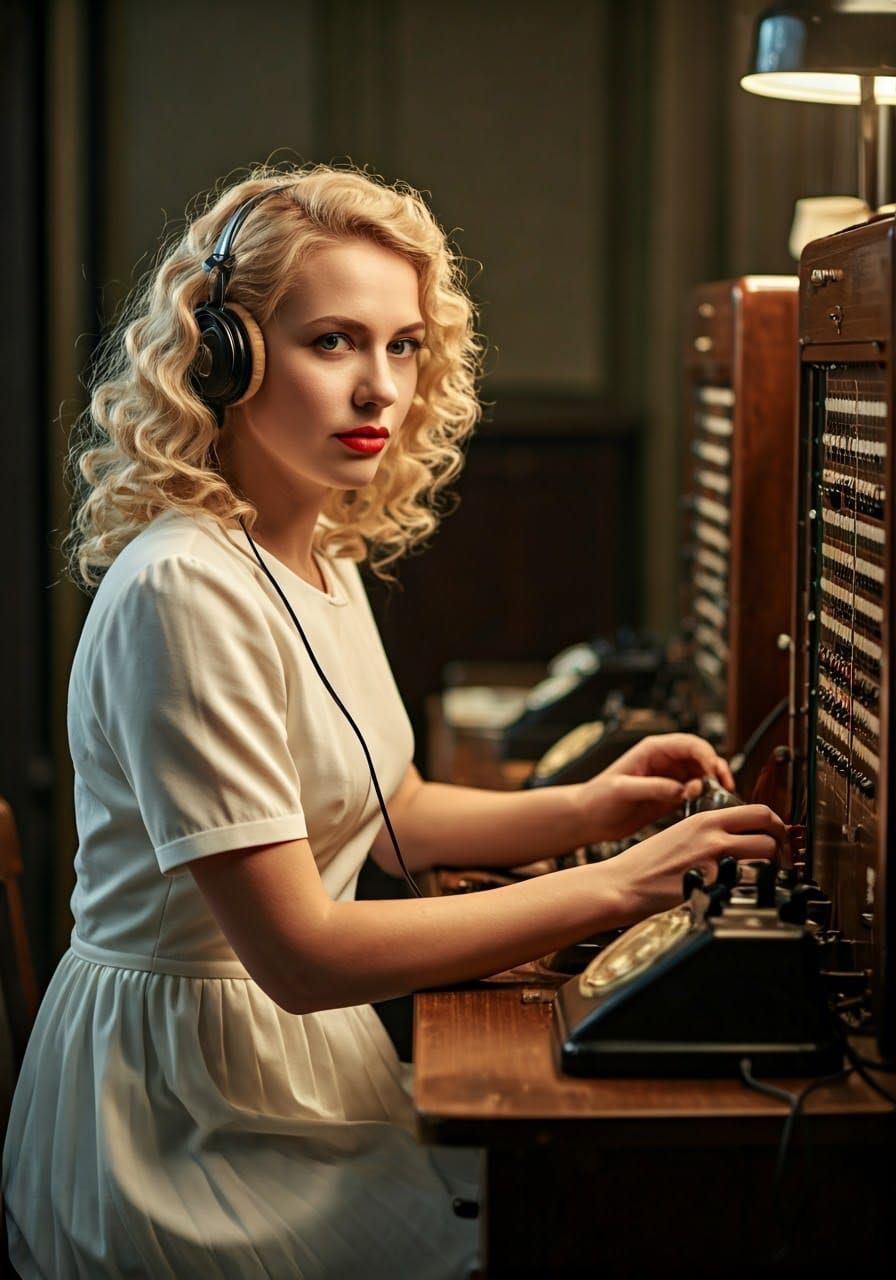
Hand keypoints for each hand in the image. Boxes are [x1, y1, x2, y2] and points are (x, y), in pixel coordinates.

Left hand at [576, 732, 733, 840]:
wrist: (588, 819)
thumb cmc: (598, 798)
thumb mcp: (623, 790)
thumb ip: (653, 788)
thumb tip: (683, 790)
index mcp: (653, 750)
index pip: (689, 744)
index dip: (706, 754)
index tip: (714, 771)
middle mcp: (665, 762)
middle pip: (702, 757)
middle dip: (716, 768)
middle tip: (725, 786)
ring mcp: (671, 779)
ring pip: (703, 776)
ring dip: (714, 785)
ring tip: (715, 799)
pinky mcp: (672, 798)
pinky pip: (697, 794)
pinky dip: (707, 799)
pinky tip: (707, 808)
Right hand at [600, 804, 787, 922]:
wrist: (623, 883)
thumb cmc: (646, 864)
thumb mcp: (680, 833)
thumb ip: (711, 832)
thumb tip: (739, 837)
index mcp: (705, 819)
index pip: (759, 811)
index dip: (777, 825)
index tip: (777, 836)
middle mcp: (713, 835)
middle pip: (770, 832)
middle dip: (781, 847)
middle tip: (779, 860)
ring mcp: (713, 860)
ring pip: (766, 857)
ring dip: (771, 868)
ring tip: (764, 877)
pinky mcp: (711, 884)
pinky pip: (747, 883)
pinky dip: (752, 889)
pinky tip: (744, 893)